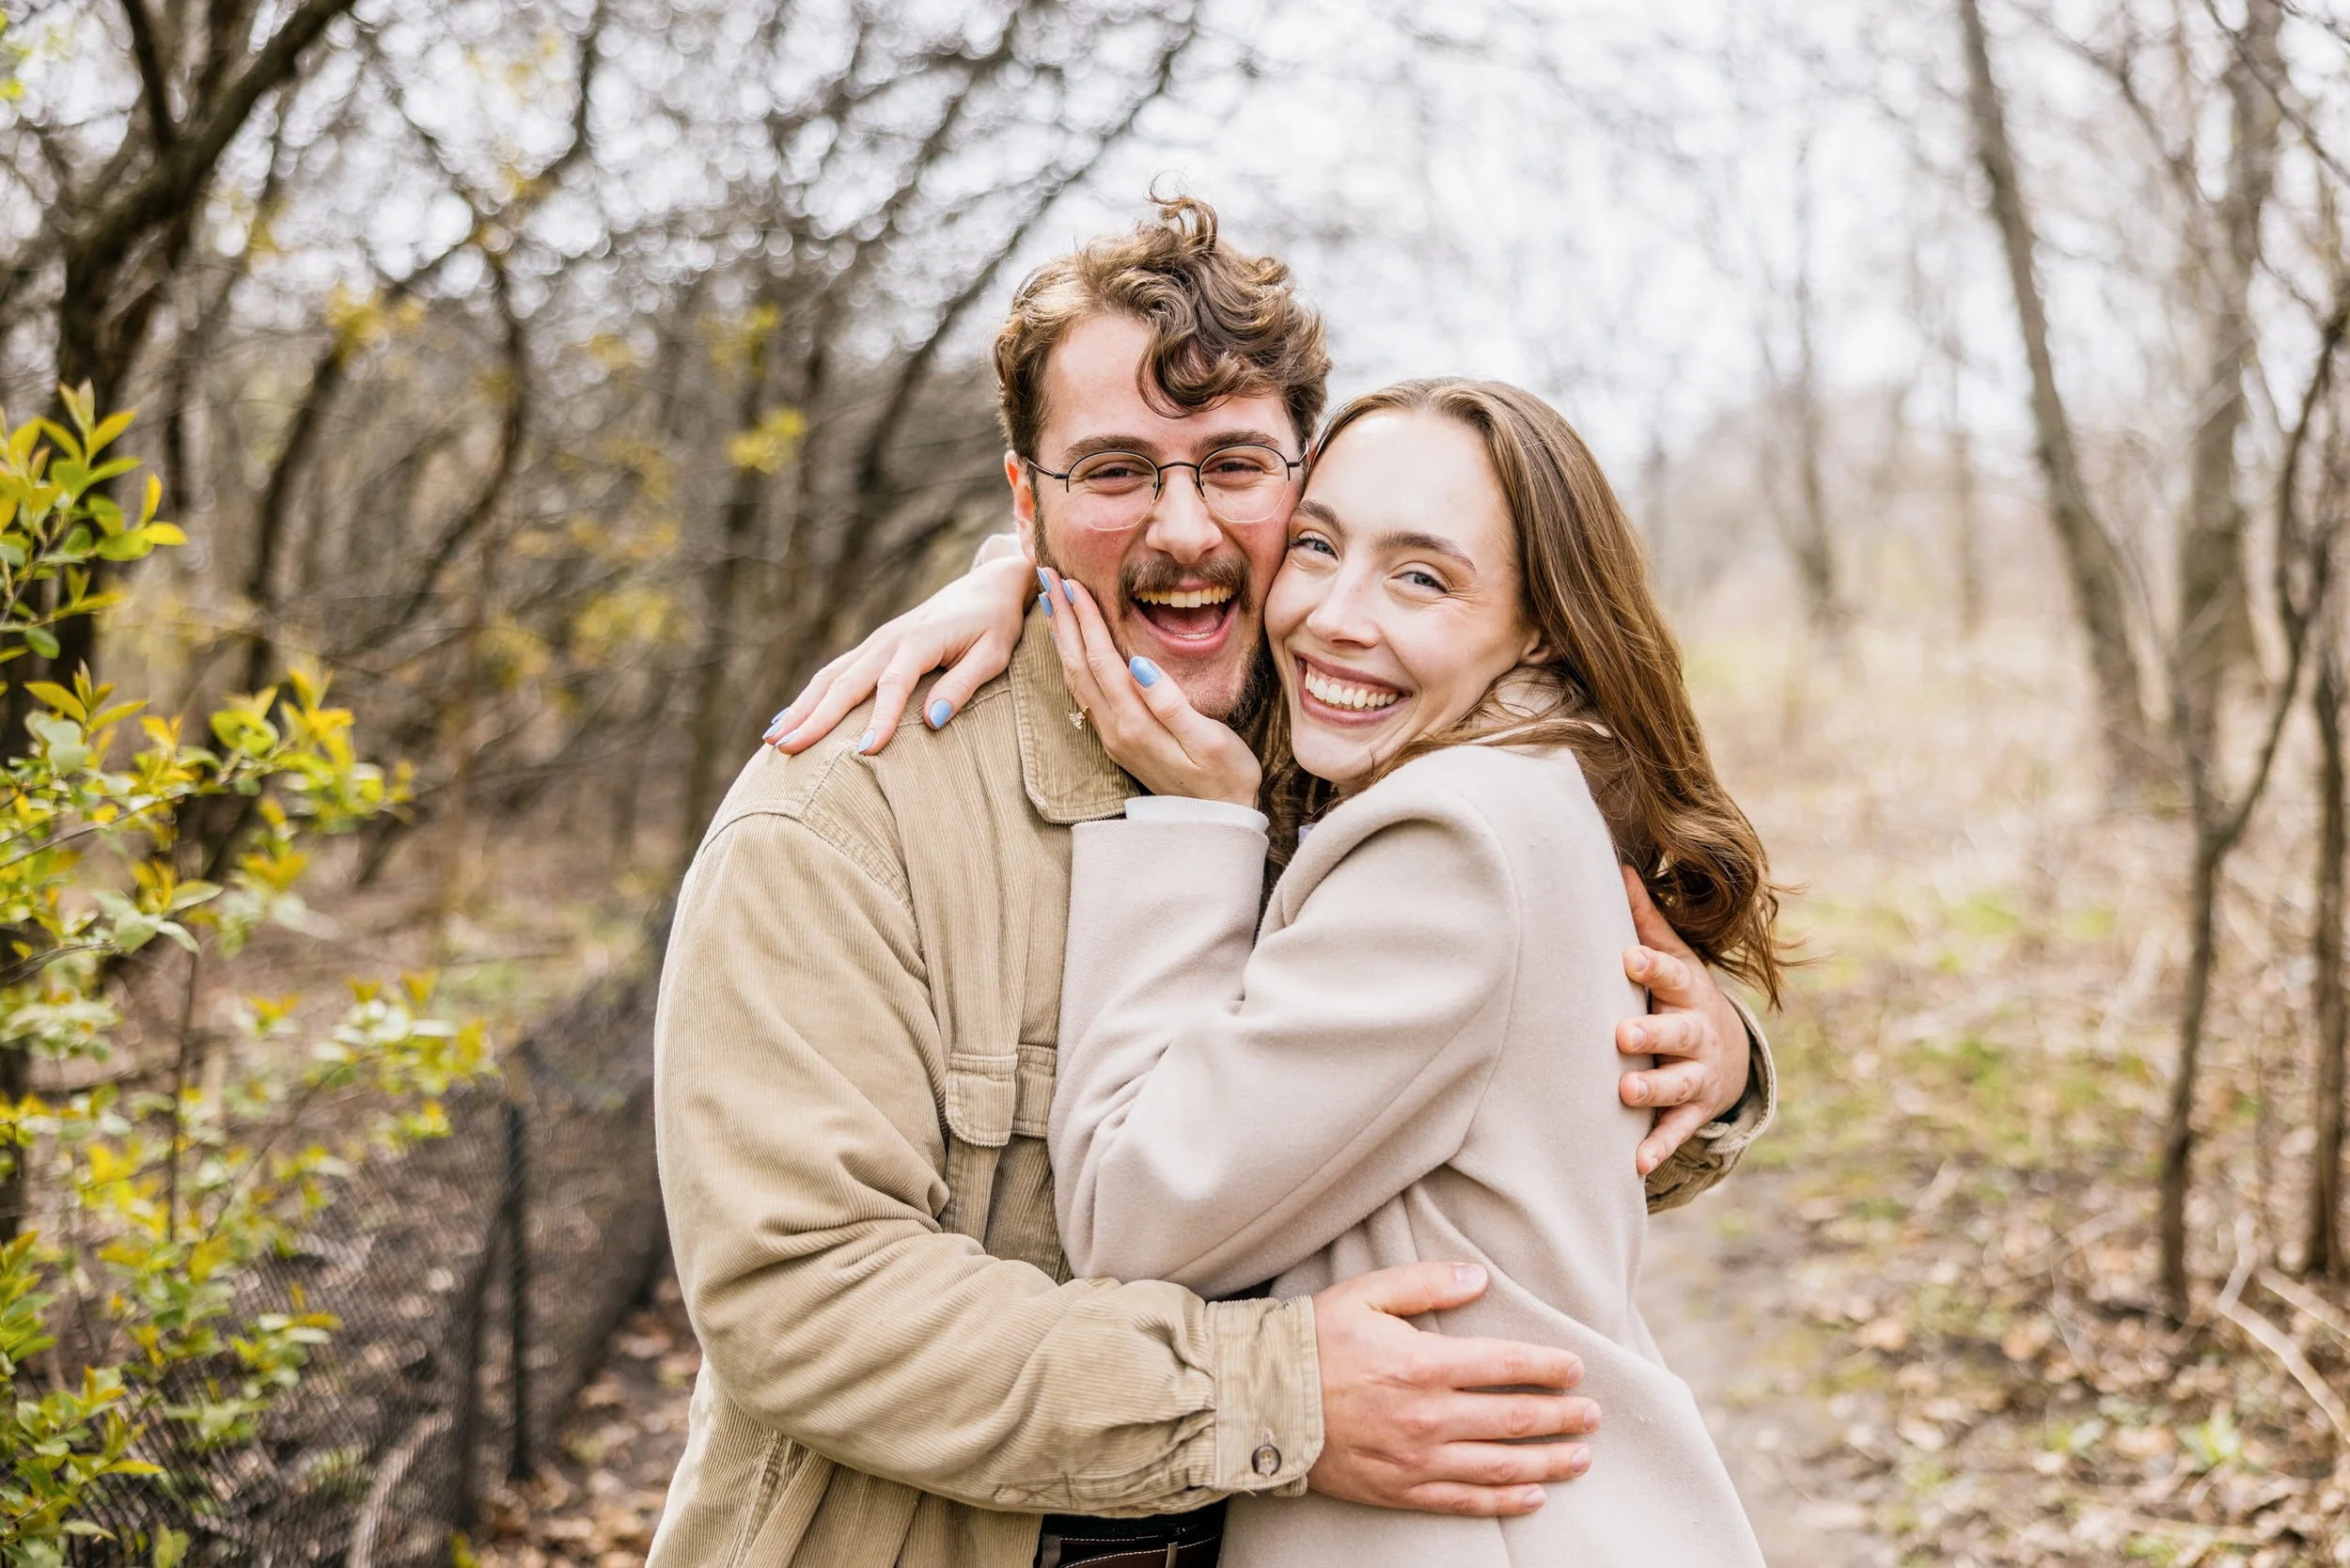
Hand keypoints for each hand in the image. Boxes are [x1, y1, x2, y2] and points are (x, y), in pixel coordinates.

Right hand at [764, 543, 1034, 755]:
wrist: (988, 586)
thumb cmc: (995, 624)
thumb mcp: (993, 654)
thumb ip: (963, 685)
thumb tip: (933, 721)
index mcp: (919, 640)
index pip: (893, 685)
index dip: (878, 719)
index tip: (864, 752)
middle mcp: (890, 640)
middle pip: (846, 683)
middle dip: (815, 718)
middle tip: (787, 750)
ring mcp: (877, 642)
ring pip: (831, 677)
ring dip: (801, 708)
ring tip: (773, 740)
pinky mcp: (874, 648)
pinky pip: (835, 673)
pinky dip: (810, 696)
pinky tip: (790, 718)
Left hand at [1039, 567, 1260, 807]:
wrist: (1217, 825)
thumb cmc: (1225, 777)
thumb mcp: (1208, 740)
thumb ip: (1171, 703)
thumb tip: (1139, 664)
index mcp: (1135, 723)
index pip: (1102, 660)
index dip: (1086, 620)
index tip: (1072, 583)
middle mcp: (1115, 729)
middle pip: (1079, 665)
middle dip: (1063, 619)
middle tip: (1047, 576)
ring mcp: (1113, 737)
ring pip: (1077, 679)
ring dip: (1062, 638)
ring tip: (1051, 603)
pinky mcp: (1118, 741)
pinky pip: (1085, 693)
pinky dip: (1073, 661)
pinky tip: (1071, 647)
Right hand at [1309, 1262, 1597, 1515]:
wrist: (1260, 1401)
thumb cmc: (1312, 1340)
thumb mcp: (1365, 1295)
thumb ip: (1425, 1284)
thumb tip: (1478, 1279)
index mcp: (1424, 1364)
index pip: (1505, 1365)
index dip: (1547, 1367)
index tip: (1576, 1368)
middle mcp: (1428, 1417)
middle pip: (1514, 1419)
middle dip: (1562, 1417)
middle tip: (1593, 1416)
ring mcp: (1416, 1459)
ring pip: (1499, 1465)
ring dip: (1547, 1462)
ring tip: (1579, 1458)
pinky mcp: (1399, 1490)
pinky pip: (1464, 1501)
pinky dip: (1503, 1500)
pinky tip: (1531, 1495)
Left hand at [1616, 865, 1751, 1174]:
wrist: (1731, 1053)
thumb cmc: (1680, 996)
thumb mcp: (1673, 959)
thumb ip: (1645, 921)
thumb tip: (1620, 867)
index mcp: (1686, 991)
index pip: (1669, 975)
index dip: (1650, 967)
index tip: (1627, 958)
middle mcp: (1696, 1032)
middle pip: (1677, 1031)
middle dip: (1652, 1032)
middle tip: (1622, 1035)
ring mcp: (1698, 1073)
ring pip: (1678, 1082)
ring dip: (1653, 1088)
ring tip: (1625, 1092)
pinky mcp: (1693, 1110)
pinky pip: (1676, 1129)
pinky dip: (1658, 1146)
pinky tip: (1635, 1164)